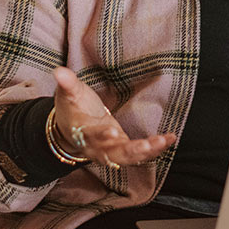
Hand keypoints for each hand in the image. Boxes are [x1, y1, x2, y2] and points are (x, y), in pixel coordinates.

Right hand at [51, 66, 175, 166]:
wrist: (72, 130)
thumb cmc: (73, 110)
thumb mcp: (69, 95)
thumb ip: (67, 84)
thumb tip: (59, 71)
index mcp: (83, 133)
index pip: (91, 136)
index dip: (100, 136)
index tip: (111, 132)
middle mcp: (97, 147)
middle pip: (113, 154)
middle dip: (130, 151)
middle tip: (146, 146)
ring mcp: (112, 150)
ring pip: (129, 157)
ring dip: (147, 152)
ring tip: (163, 141)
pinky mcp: (123, 149)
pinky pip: (140, 153)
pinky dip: (155, 148)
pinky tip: (170, 139)